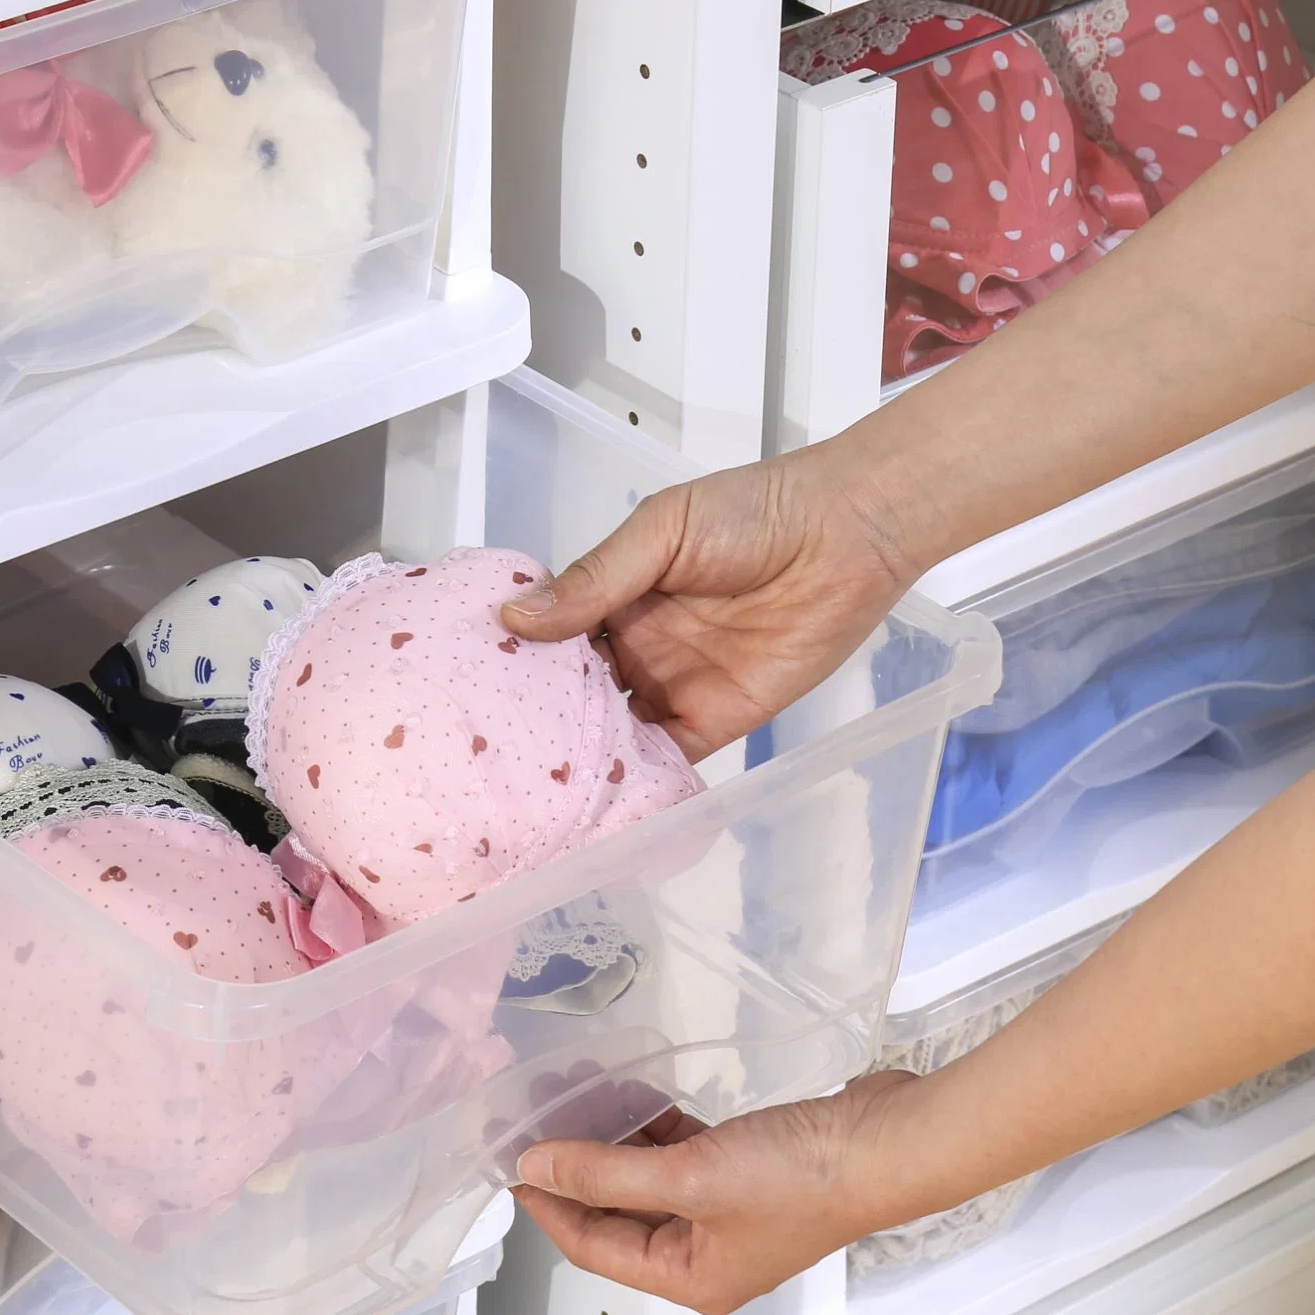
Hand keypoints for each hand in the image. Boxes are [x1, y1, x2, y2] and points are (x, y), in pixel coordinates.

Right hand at [501, 455, 915, 760]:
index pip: (553, 635)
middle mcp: (637, 646)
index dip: (516, 660)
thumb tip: (515, 619)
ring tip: (526, 786)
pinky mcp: (717, 720)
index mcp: (616, 595)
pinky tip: (595, 801)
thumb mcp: (660, 532)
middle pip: (575, 692)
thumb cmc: (753, 513)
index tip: (468, 687)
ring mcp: (674, 685)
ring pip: (613, 731)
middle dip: (538, 717)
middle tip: (485, 749)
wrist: (846, 534)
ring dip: (579, 754)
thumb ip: (595, 580)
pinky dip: (636, 780)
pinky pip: (668, 760)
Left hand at [511, 1076, 922, 1314]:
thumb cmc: (802, 1180)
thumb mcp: (688, 1178)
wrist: (887, 1144)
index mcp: (689, 1279)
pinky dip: (658, 1132)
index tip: (510, 1165)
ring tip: (580, 1096)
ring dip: (616, 1144)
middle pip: (618, 1216)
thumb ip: (605, 1172)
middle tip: (536, 1124)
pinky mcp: (749, 1174)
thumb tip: (536, 1167)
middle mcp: (706, 1255)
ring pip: (650, 1183)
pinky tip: (637, 1099)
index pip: (593, 1248)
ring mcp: (730, 1215)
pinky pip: (684, 1158)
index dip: (548, 1206)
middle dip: (578, 1171)